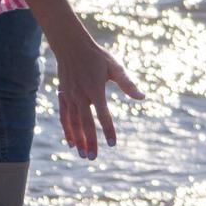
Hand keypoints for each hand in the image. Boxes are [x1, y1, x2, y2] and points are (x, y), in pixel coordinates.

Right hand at [52, 34, 139, 159]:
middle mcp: (80, 96)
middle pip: (85, 124)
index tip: (112, 143)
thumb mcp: (115, 67)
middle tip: (93, 158)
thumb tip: (142, 97)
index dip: (108, 129)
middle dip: (90, 141)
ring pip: (73, 123)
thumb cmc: (96, 57)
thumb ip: (127, 84)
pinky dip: (67, 130)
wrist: (71, 47)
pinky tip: (72, 142)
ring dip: (78, 140)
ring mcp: (69, 97)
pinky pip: (64, 117)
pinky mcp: (62, 96)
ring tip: (83, 155)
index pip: (103, 114)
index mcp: (95, 90)